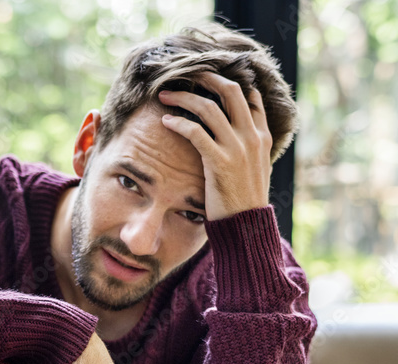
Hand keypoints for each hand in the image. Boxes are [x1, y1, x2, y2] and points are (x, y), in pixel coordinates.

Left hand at [158, 72, 273, 220]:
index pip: (250, 96)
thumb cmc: (243, 199)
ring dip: (184, 97)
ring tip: (165, 95)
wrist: (246, 225)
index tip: (207, 76)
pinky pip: (196, 133)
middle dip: (205, 78)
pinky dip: (178, 123)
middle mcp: (252, 136)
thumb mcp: (253, 167)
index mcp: (262, 135)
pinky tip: (165, 121)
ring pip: (209, 107)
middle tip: (184, 74)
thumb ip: (246, 147)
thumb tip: (231, 134)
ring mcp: (238, 148)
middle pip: (230, 91)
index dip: (228, 81)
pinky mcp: (220, 161)